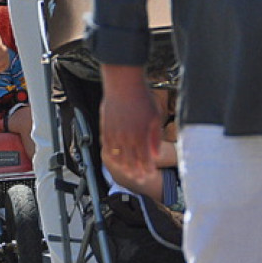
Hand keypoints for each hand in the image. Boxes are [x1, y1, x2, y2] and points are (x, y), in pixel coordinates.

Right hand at [100, 67, 159, 183]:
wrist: (123, 84)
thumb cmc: (141, 97)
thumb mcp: (155, 116)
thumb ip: (155, 137)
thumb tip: (156, 154)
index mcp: (140, 135)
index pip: (144, 158)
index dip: (146, 168)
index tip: (149, 175)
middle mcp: (126, 137)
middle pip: (130, 161)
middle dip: (135, 171)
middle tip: (139, 179)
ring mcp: (114, 133)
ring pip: (117, 156)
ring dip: (123, 166)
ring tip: (127, 173)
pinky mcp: (105, 127)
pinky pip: (107, 146)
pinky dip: (111, 155)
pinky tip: (114, 159)